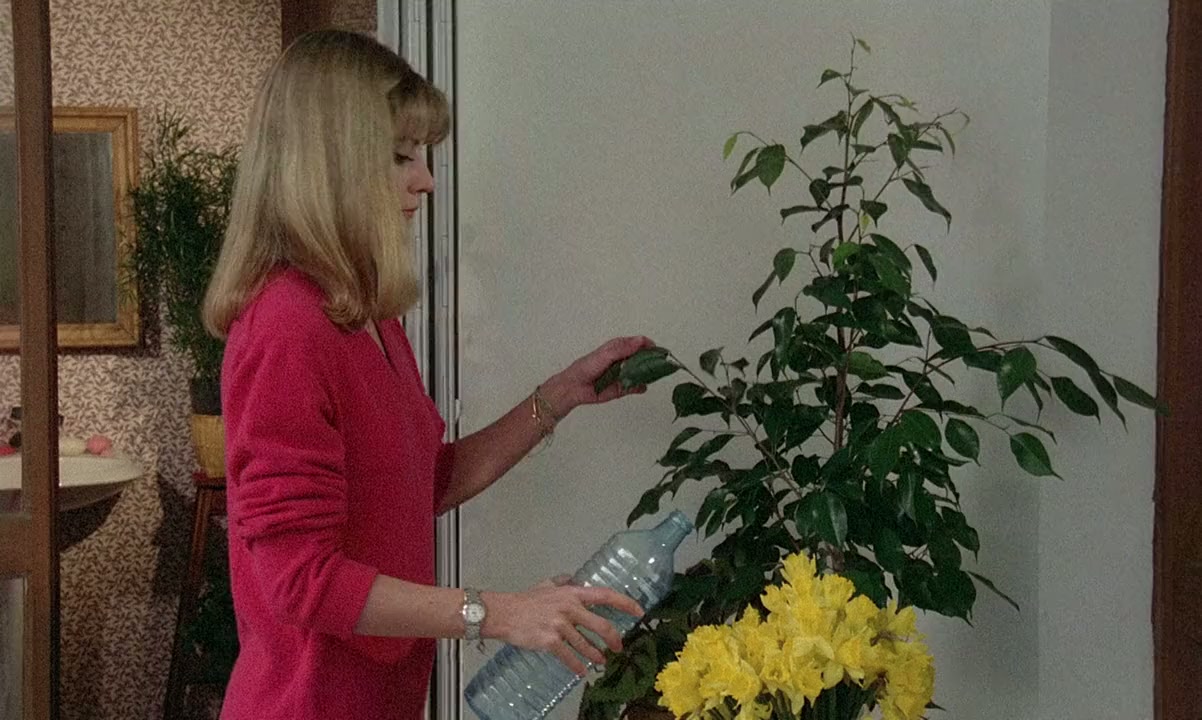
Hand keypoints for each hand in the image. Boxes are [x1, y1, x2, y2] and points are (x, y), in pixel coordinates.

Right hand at [480, 582, 643, 675]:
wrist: (504, 613)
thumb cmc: (525, 600)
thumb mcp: (547, 585)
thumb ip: (563, 581)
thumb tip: (574, 578)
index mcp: (572, 593)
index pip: (605, 595)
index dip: (625, 603)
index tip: (639, 611)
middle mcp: (570, 608)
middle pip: (602, 625)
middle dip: (614, 639)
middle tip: (619, 647)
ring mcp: (560, 625)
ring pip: (587, 645)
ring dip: (596, 655)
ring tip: (601, 661)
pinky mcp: (550, 641)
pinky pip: (570, 657)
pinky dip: (577, 666)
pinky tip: (581, 671)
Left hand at [541, 336, 655, 415]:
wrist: (575, 388)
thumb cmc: (585, 368)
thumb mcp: (605, 355)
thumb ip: (622, 349)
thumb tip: (639, 340)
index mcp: (618, 348)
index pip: (638, 343)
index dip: (648, 345)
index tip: (657, 348)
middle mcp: (623, 360)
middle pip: (643, 358)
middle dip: (652, 360)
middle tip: (660, 362)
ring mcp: (624, 374)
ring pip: (642, 372)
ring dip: (649, 373)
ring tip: (655, 374)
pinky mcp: (623, 388)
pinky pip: (636, 386)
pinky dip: (641, 387)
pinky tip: (643, 386)